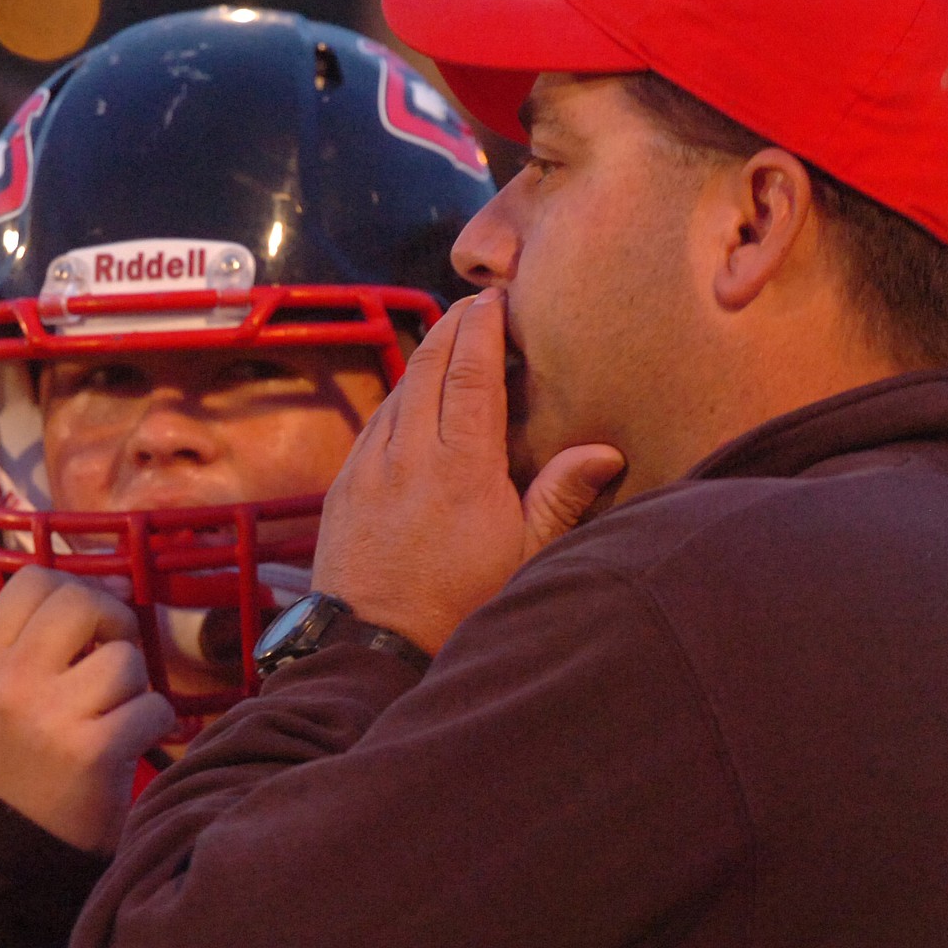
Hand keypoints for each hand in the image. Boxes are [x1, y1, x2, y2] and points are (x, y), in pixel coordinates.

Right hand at [0, 565, 175, 851]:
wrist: (18, 853)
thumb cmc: (27, 758)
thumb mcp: (7, 691)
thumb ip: (43, 636)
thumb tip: (112, 581)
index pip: (34, 579)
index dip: (77, 588)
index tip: (92, 623)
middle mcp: (7, 683)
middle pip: (82, 601)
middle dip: (114, 623)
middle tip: (111, 663)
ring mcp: (47, 717)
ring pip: (126, 658)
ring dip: (136, 686)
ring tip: (112, 716)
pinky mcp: (91, 751)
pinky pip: (154, 706)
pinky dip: (157, 724)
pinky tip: (131, 744)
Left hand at [312, 288, 624, 655]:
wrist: (371, 649)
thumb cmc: (458, 606)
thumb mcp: (524, 559)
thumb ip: (560, 498)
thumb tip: (604, 452)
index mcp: (462, 466)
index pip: (470, 373)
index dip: (481, 327)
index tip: (494, 298)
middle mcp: (409, 453)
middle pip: (429, 364)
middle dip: (452, 324)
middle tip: (476, 304)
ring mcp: (369, 465)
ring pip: (398, 388)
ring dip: (425, 357)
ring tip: (450, 340)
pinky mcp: (344, 483)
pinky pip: (375, 421)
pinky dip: (399, 395)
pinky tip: (414, 397)